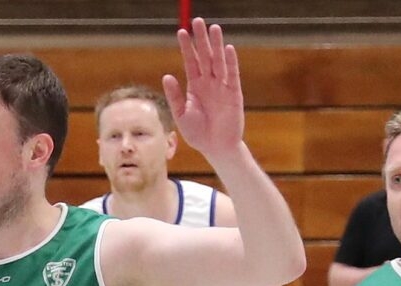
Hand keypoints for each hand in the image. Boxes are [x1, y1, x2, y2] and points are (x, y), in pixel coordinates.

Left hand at [165, 18, 246, 159]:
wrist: (216, 148)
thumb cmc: (198, 134)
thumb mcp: (181, 115)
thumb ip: (174, 96)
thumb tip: (167, 75)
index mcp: (195, 87)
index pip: (190, 62)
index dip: (186, 47)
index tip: (181, 32)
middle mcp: (209, 83)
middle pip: (205, 56)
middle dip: (201, 39)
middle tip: (197, 20)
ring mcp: (222, 86)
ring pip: (218, 61)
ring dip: (216, 45)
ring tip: (213, 28)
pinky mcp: (234, 94)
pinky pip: (232, 75)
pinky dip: (230, 62)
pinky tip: (227, 48)